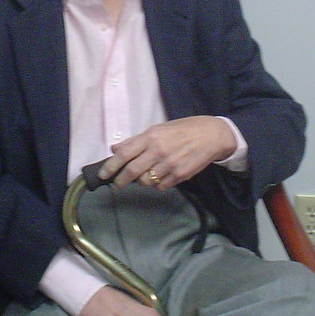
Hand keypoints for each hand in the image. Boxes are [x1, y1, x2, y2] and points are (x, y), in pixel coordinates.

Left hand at [99, 116, 235, 189]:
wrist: (211, 135)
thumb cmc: (182, 130)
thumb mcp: (158, 129)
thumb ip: (136, 140)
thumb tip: (115, 149)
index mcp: (151, 136)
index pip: (124, 153)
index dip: (111, 166)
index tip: (103, 174)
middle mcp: (158, 150)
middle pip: (132, 171)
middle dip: (120, 181)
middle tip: (117, 184)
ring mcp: (170, 164)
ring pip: (146, 182)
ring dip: (141, 182)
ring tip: (145, 176)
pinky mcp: (180, 175)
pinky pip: (161, 186)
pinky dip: (157, 184)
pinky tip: (161, 176)